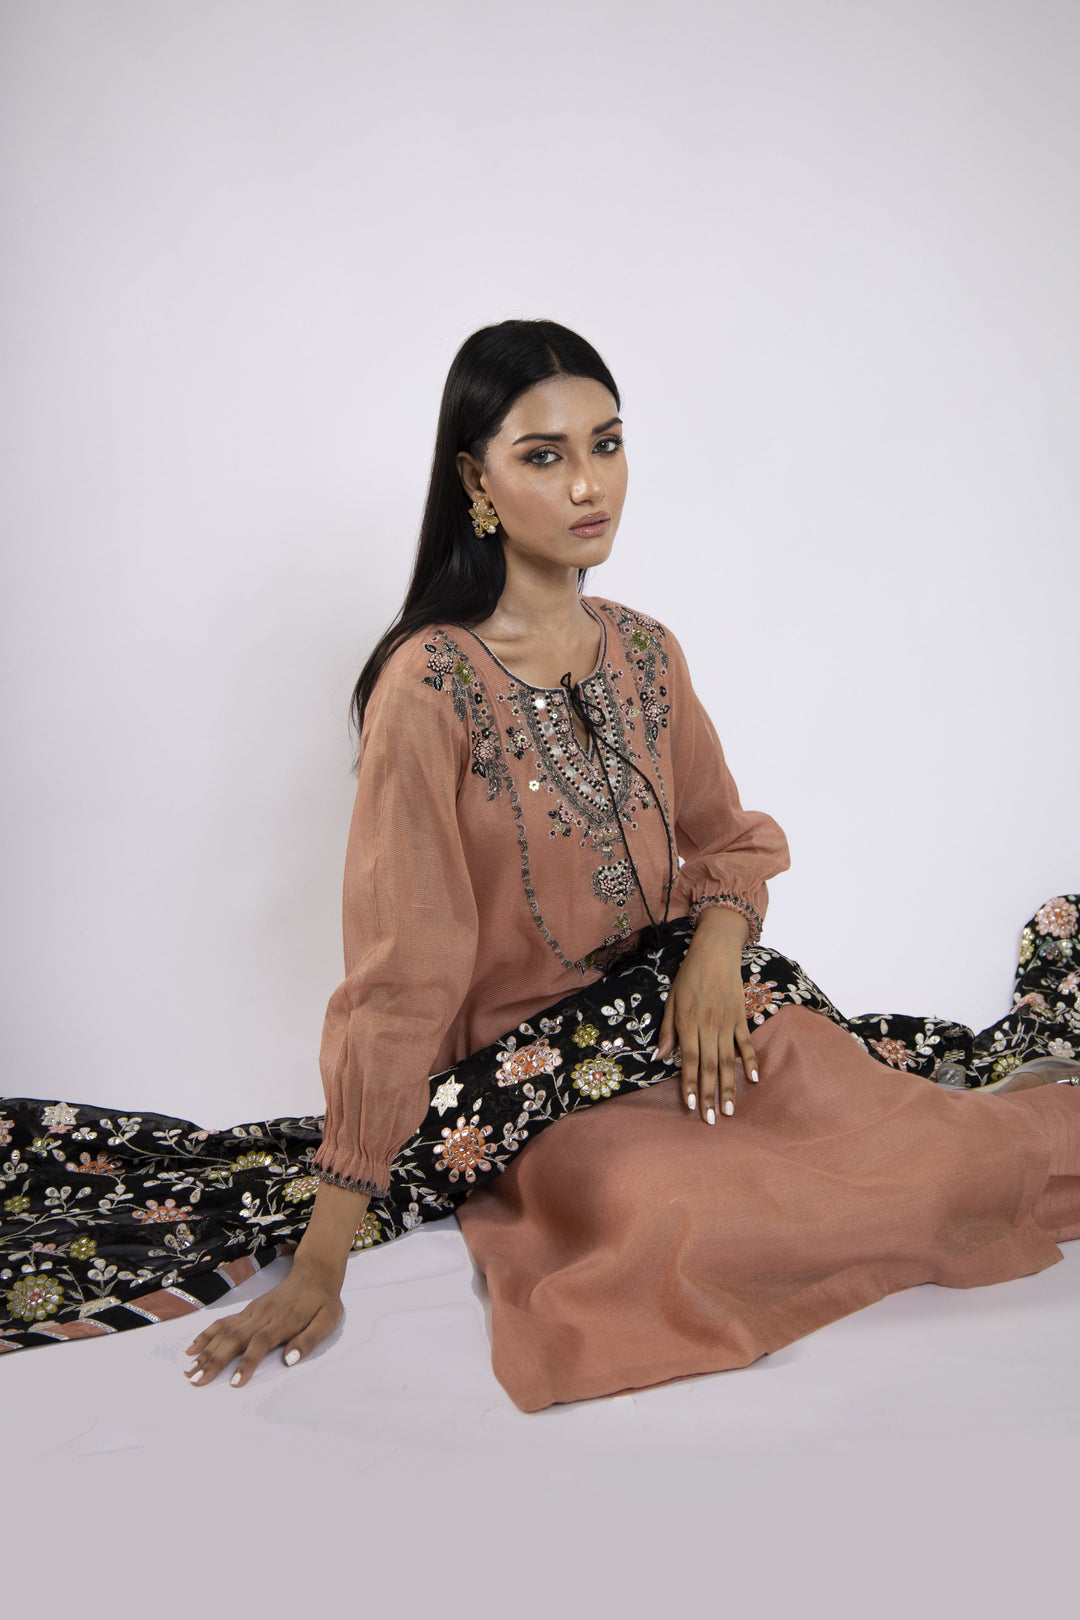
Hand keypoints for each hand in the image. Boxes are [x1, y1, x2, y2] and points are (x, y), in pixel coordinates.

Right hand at [182, 1256, 343, 1387]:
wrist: (314, 1274)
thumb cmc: (322, 1302)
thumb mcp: (327, 1320)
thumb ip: (309, 1340)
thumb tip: (290, 1359)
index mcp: (282, 1322)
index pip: (260, 1344)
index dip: (246, 1363)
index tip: (234, 1383)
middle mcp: (262, 1316)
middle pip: (234, 1339)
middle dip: (214, 1362)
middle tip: (196, 1382)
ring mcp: (252, 1312)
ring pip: (224, 1332)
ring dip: (205, 1352)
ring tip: (188, 1371)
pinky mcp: (247, 1310)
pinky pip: (223, 1322)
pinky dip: (206, 1335)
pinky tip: (192, 1348)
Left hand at [655, 905, 757, 1123]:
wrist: (715, 952)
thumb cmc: (688, 977)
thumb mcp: (671, 1001)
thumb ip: (667, 1032)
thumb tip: (658, 1059)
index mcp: (688, 1023)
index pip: (689, 1060)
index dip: (691, 1084)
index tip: (692, 1107)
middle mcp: (708, 1026)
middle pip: (710, 1066)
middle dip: (710, 1095)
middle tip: (712, 1120)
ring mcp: (727, 1023)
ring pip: (728, 1061)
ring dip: (729, 1087)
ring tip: (730, 1110)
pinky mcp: (740, 1017)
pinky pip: (746, 1043)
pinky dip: (751, 1061)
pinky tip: (753, 1080)